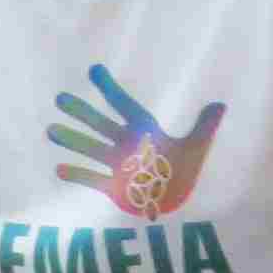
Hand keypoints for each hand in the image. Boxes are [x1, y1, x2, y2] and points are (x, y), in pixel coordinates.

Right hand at [48, 63, 224, 218]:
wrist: (178, 201)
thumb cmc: (184, 172)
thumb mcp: (197, 148)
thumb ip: (205, 127)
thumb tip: (221, 105)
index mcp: (145, 131)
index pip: (124, 105)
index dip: (110, 89)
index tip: (94, 70)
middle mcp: (126, 145)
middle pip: (100, 125)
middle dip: (82, 113)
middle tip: (60, 98)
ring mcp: (118, 166)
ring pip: (91, 149)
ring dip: (73, 140)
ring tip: (51, 130)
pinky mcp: (114, 188)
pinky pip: (92, 179)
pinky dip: (77, 174)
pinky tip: (58, 168)